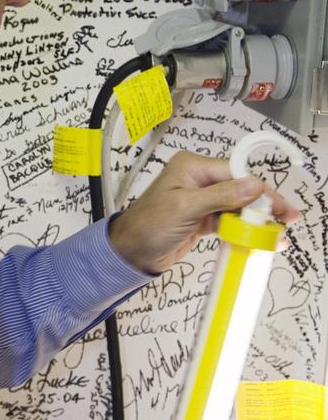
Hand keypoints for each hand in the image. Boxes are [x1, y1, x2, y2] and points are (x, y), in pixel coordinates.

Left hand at [108, 150, 299, 273]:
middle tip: (287, 218)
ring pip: (239, 205)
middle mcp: (200, 179)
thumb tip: (253, 185)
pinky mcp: (204, 219)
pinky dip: (245, 228)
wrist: (130, 253)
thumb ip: (220, 197)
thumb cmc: (148, 225)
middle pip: (242, 188)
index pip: (236, 173)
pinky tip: (260, 237)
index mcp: (193, 167)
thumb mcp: (184, 208)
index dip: (259, 189)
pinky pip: (231, 220)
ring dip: (258, 218)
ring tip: (278, 232)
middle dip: (264, 203)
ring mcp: (203, 200)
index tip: (278, 205)